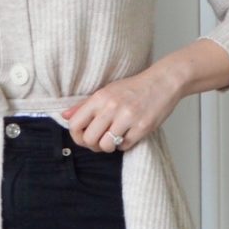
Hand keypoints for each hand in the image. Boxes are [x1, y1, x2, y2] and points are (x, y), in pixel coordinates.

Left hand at [60, 63, 183, 152]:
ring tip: (114, 138)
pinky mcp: (142, 127)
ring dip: (109, 146)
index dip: (76, 136)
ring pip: (106, 146)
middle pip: (89, 139)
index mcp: (100, 98)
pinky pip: (125, 146)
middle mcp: (112, 107)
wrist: (163, 82)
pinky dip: (125, 144)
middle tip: (100, 141)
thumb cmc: (134, 87)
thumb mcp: (107, 91)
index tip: (83, 136)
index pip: (75, 124)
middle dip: (93, 145)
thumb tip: (65, 117)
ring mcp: (128, 118)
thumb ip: (85, 106)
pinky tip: (128, 134)